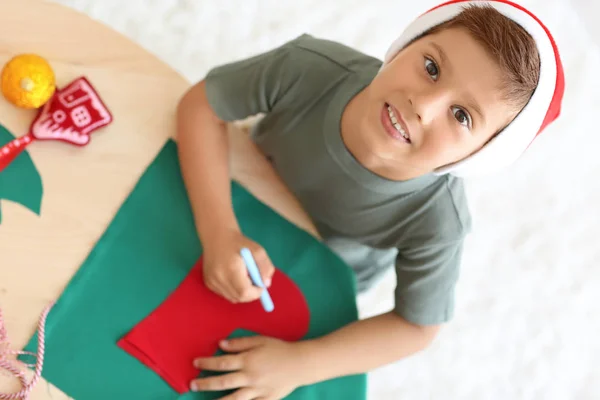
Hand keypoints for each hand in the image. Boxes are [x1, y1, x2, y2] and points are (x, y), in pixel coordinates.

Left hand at [191, 336, 310, 399]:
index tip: (195, 363)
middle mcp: (250, 376)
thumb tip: (221, 345)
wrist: (300, 363)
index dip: (207, 363)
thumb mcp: (260, 340)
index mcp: (248, 360)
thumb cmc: (279, 349)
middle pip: (223, 382)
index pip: (222, 363)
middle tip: (192, 385)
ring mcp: (257, 390)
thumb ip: (240, 343)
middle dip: (205, 384)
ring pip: (233, 399)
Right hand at [203, 230, 274, 303]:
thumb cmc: (239, 243)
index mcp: (231, 268)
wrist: (217, 236)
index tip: (261, 286)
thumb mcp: (258, 250)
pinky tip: (233, 277)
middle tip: (254, 282)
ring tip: (243, 276)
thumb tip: (266, 284)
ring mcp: (211, 282)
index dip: (256, 293)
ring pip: (232, 298)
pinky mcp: (208, 283)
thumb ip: (266, 267)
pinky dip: (233, 290)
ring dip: (242, 292)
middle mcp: (218, 277)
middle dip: (250, 294)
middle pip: (239, 297)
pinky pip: (225, 294)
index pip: (244, 292)